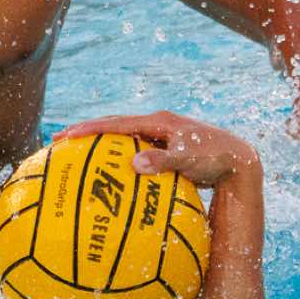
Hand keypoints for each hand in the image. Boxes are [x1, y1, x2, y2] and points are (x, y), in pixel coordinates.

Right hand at [54, 111, 261, 187]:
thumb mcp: (188, 161)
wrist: (239, 159)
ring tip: (79, 156)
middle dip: (87, 133)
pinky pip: (137, 151)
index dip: (89, 129)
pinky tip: (113, 175)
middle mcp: (157, 125)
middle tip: (60, 142)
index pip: (115, 124)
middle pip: (114, 126)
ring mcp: (162, 136)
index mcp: (158, 122)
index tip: (65, 136)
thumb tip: (134, 164)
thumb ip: (163, 162)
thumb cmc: (215, 160)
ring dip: (102, 145)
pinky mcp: (167, 148)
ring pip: (124, 138)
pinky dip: (121, 158)